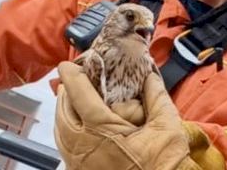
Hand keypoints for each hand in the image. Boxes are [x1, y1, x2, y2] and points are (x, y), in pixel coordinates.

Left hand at [55, 61, 192, 169]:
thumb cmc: (165, 163)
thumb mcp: (167, 126)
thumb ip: (157, 97)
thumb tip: (149, 76)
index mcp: (102, 132)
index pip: (80, 97)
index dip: (72, 78)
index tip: (67, 66)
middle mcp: (83, 148)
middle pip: (63, 112)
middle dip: (66, 94)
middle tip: (75, 82)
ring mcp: (79, 163)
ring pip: (60, 130)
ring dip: (65, 111)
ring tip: (75, 99)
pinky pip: (65, 146)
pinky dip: (67, 129)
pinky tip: (79, 124)